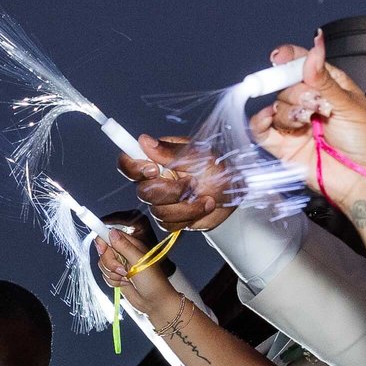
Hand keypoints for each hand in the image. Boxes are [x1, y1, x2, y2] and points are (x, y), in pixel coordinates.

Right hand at [93, 227, 177, 317]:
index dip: (103, 241)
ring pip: (103, 264)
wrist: (154, 302)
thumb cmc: (153, 281)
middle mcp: (124, 253)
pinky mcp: (117, 276)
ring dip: (112, 274)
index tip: (103, 249)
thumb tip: (111, 232)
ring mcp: (120, 265)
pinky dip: (112, 281)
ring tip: (126, 278)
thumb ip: (124, 246)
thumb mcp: (139, 261)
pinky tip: (124, 283)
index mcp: (131, 245)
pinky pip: (105, 275)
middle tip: (123, 270)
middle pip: (104, 251)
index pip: (110, 236)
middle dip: (109, 263)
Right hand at [119, 134, 235, 231]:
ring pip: (157, 211)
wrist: (236, 191)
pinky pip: (169, 224)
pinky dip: (189, 216)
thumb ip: (169, 151)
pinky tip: (204, 206)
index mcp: (158, 159)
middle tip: (192, 184)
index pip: (129, 163)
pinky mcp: (172, 218)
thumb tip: (143, 140)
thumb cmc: (219, 167)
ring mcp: (162, 201)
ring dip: (185, 206)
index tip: (154, 169)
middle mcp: (156, 180)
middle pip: (143, 192)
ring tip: (205, 197)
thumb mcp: (197, 154)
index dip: (134, 169)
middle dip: (171, 191)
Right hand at [249, 35, 365, 207]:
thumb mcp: (347, 105)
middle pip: (286, 85)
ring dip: (289, 112)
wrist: (363, 181)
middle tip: (315, 106)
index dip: (289, 58)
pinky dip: (260, 122)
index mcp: (329, 85)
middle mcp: (310, 102)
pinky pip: (261, 129)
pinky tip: (271, 120)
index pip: (303, 63)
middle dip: (297, 93)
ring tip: (308, 123)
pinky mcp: (284, 145)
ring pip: (276, 105)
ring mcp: (296, 124)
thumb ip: (323, 79)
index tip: (279, 58)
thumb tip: (315, 45)